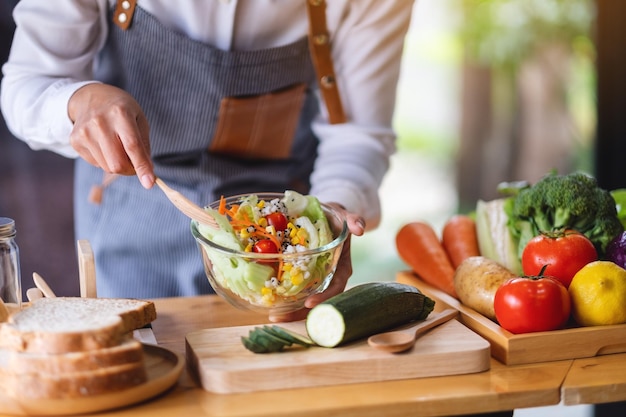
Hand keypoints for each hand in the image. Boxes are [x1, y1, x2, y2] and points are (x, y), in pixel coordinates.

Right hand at [68, 83, 154, 188]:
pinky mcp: (75, 140)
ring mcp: (84, 132)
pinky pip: (96, 163)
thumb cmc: (121, 110)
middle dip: (130, 170)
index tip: (149, 183)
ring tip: (117, 146)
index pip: (132, 146)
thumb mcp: (139, 119)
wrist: (90, 97)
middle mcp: (100, 123)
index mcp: (120, 114)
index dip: (142, 167)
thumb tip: (147, 174)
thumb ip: (144, 146)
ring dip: (117, 164)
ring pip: (107, 167)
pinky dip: (105, 160)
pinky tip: (104, 144)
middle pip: (117, 163)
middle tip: (134, 163)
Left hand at [269, 203, 365, 321]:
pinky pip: (297, 291)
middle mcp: (329, 278)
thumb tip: (359, 229)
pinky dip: (285, 299)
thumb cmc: (337, 219)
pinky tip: (271, 304)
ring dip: (290, 311)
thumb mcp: (345, 216)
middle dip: (300, 313)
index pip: (335, 288)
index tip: (309, 304)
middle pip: (318, 302)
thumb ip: (354, 220)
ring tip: (273, 316)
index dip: (324, 298)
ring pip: (305, 301)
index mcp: (342, 269)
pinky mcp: (305, 277)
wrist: (328, 217)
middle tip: (280, 317)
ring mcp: (317, 280)